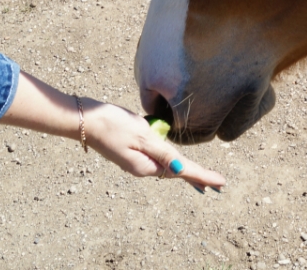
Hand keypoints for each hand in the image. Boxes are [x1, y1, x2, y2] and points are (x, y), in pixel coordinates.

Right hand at [83, 102, 226, 192]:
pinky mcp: (130, 152)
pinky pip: (156, 158)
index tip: (222, 184)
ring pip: (166, 166)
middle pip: (175, 172)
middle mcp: (142, 168)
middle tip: (217, 186)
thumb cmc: (114, 124)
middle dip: (197, 178)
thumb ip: (162, 153)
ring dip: (184, 172)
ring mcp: (135, 161)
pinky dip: (170, 162)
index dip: (203, 176)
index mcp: (146, 166)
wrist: (84, 120)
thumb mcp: (142, 137)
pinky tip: (176, 164)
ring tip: (201, 180)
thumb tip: (181, 169)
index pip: (182, 171)